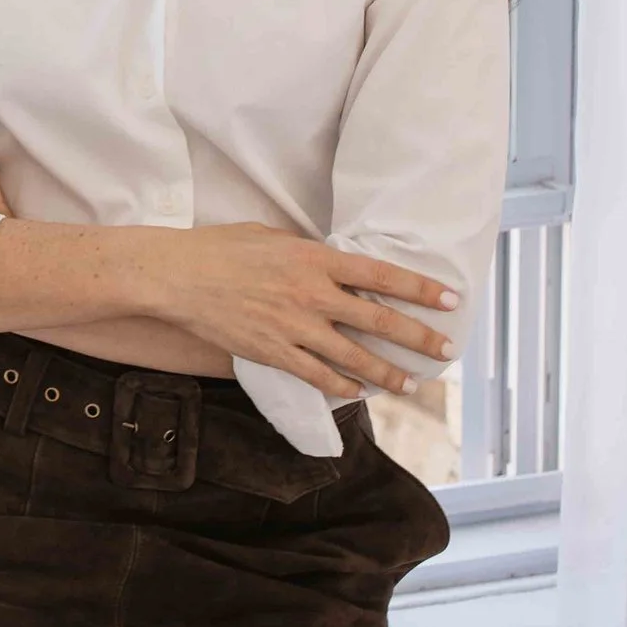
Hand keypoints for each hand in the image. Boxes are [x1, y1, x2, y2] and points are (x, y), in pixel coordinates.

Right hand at [136, 224, 458, 403]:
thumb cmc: (220, 248)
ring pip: (353, 357)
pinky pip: (316, 376)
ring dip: (387, 372)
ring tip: (410, 383)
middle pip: (378, 321)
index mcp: (314, 258)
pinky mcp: (272, 353)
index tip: (450, 300)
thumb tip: (332, 264)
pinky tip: (357, 391)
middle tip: (446, 350)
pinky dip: (341, 386)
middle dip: (418, 338)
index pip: (381, 276)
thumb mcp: (271, 235)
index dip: (420, 289)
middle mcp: (311, 295)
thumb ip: (307, 252)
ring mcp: (293, 328)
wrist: (176, 276)